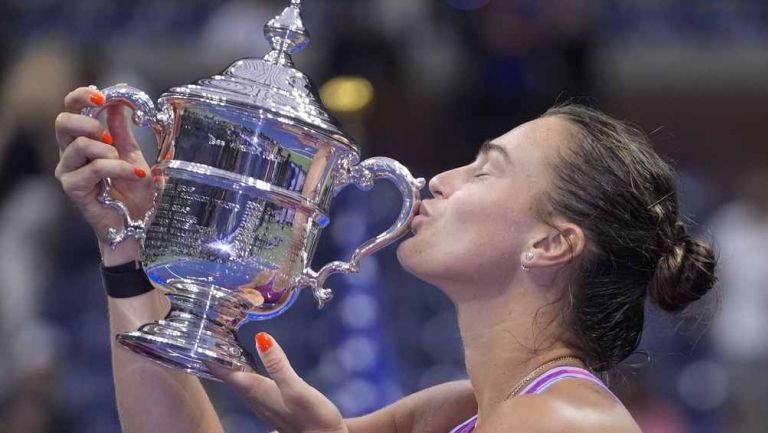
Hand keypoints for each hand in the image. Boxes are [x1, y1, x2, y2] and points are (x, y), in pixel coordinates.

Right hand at [54, 86, 153, 258]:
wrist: (137, 224)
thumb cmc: (134, 193)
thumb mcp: (133, 155)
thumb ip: (123, 131)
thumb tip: (119, 103)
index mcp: (82, 141)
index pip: (70, 109)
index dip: (82, 97)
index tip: (102, 95)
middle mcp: (69, 154)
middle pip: (63, 121)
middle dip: (90, 121)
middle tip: (111, 136)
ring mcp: (68, 171)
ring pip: (79, 144)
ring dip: (109, 151)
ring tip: (126, 166)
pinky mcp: (72, 188)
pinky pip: (94, 168)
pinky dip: (117, 168)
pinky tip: (133, 175)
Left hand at [209, 333, 346, 432]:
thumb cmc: (311, 417)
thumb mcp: (296, 388)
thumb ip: (278, 365)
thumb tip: (260, 337)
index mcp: (257, 391)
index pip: (227, 372)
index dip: (213, 357)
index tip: (201, 339)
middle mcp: (255, 399)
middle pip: (230, 377)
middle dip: (219, 358)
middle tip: (211, 336)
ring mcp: (264, 404)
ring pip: (240, 383)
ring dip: (231, 366)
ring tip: (226, 347)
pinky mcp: (274, 406)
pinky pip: (251, 386)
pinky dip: (245, 372)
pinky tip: (250, 366)